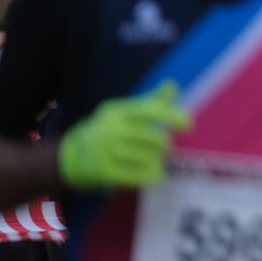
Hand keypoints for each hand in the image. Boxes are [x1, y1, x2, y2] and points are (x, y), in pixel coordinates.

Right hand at [57, 81, 190, 189]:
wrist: (72, 155)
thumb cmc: (110, 130)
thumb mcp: (125, 112)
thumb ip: (151, 102)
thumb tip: (172, 85)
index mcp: (118, 111)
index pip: (150, 109)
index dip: (172, 116)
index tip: (189, 126)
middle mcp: (110, 129)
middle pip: (152, 138)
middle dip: (164, 144)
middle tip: (167, 148)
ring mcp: (104, 150)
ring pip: (147, 158)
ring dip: (158, 160)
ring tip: (156, 159)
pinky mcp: (102, 171)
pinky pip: (138, 175)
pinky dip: (152, 174)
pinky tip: (156, 174)